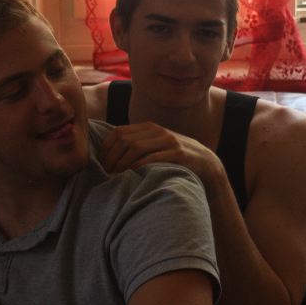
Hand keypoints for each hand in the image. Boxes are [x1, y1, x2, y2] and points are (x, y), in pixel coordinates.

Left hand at [99, 122, 221, 181]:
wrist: (205, 162)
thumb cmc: (174, 157)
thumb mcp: (155, 145)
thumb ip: (137, 144)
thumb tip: (108, 154)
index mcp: (148, 127)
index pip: (118, 132)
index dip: (106, 148)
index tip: (100, 163)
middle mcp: (157, 131)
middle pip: (125, 140)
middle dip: (112, 157)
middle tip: (105, 173)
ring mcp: (168, 141)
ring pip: (136, 148)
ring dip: (122, 163)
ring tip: (115, 176)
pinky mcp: (177, 153)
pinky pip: (152, 158)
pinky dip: (138, 168)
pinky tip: (131, 176)